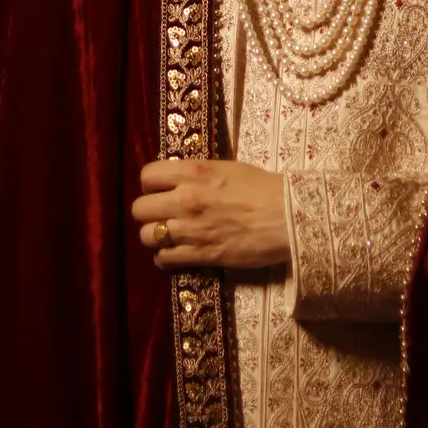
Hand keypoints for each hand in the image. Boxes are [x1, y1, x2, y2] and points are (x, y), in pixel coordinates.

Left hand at [132, 158, 290, 271]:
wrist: (287, 216)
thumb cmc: (262, 187)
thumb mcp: (225, 168)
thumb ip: (196, 173)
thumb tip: (176, 179)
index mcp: (193, 173)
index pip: (147, 175)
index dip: (151, 183)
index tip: (159, 189)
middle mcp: (185, 200)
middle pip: (140, 209)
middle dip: (148, 211)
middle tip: (162, 213)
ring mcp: (191, 230)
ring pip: (147, 236)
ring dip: (155, 236)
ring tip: (168, 234)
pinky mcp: (201, 255)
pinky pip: (164, 259)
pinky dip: (165, 257)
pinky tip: (175, 252)